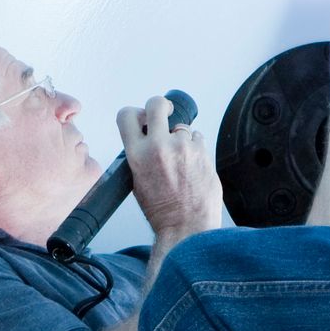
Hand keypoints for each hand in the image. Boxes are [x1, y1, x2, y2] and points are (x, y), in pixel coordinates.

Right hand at [119, 93, 224, 244]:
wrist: (186, 226)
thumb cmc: (163, 211)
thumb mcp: (137, 182)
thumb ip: (140, 155)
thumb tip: (146, 137)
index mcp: (137, 155)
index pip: (127, 115)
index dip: (135, 113)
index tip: (142, 117)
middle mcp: (158, 146)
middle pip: (157, 104)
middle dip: (161, 106)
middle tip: (165, 113)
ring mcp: (182, 147)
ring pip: (182, 127)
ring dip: (182, 139)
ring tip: (181, 162)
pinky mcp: (202, 151)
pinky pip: (198, 139)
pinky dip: (196, 149)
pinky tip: (193, 167)